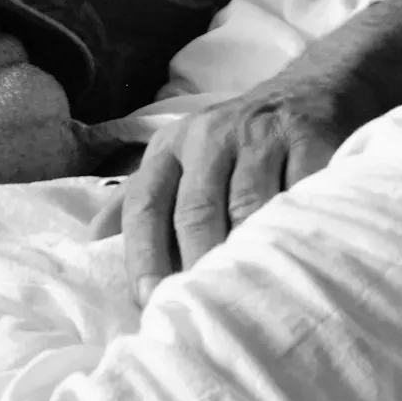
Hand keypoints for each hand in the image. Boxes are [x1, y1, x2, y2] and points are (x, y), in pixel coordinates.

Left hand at [116, 81, 345, 306]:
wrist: (309, 89)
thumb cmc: (234, 139)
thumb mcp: (181, 155)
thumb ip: (141, 196)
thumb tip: (92, 240)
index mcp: (171, 147)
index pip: (145, 204)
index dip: (142, 255)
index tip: (148, 300)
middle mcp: (209, 137)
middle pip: (195, 210)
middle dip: (195, 264)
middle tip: (202, 311)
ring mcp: (261, 136)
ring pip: (248, 206)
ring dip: (247, 255)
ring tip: (247, 300)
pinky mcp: (309, 138)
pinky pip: (301, 191)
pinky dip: (297, 228)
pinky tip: (295, 260)